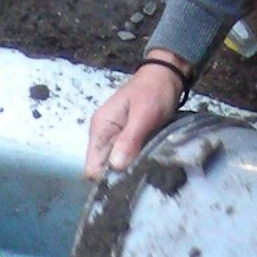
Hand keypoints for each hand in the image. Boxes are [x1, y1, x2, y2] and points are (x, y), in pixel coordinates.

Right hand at [84, 62, 185, 179]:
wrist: (165, 75)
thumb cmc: (154, 91)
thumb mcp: (144, 114)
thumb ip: (129, 139)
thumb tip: (115, 167)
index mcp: (100, 129)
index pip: (92, 168)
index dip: (107, 180)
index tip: (127, 181)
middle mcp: (102, 136)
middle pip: (102, 170)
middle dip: (119, 177)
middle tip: (141, 176)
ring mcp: (112, 138)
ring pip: (113, 167)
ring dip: (128, 171)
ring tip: (147, 169)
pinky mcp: (124, 139)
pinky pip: (124, 159)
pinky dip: (134, 163)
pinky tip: (147, 162)